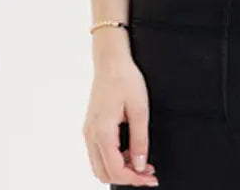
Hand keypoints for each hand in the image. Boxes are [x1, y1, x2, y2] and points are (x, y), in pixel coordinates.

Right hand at [82, 56, 158, 185]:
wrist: (111, 60)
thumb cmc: (125, 78)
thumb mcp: (139, 109)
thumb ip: (140, 140)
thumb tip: (140, 165)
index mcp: (102, 132)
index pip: (116, 170)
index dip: (135, 179)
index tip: (151, 178)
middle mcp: (91, 135)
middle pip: (104, 173)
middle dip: (127, 177)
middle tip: (148, 172)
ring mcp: (89, 131)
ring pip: (99, 166)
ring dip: (120, 169)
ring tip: (141, 162)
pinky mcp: (91, 127)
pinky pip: (98, 153)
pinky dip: (113, 159)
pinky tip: (129, 151)